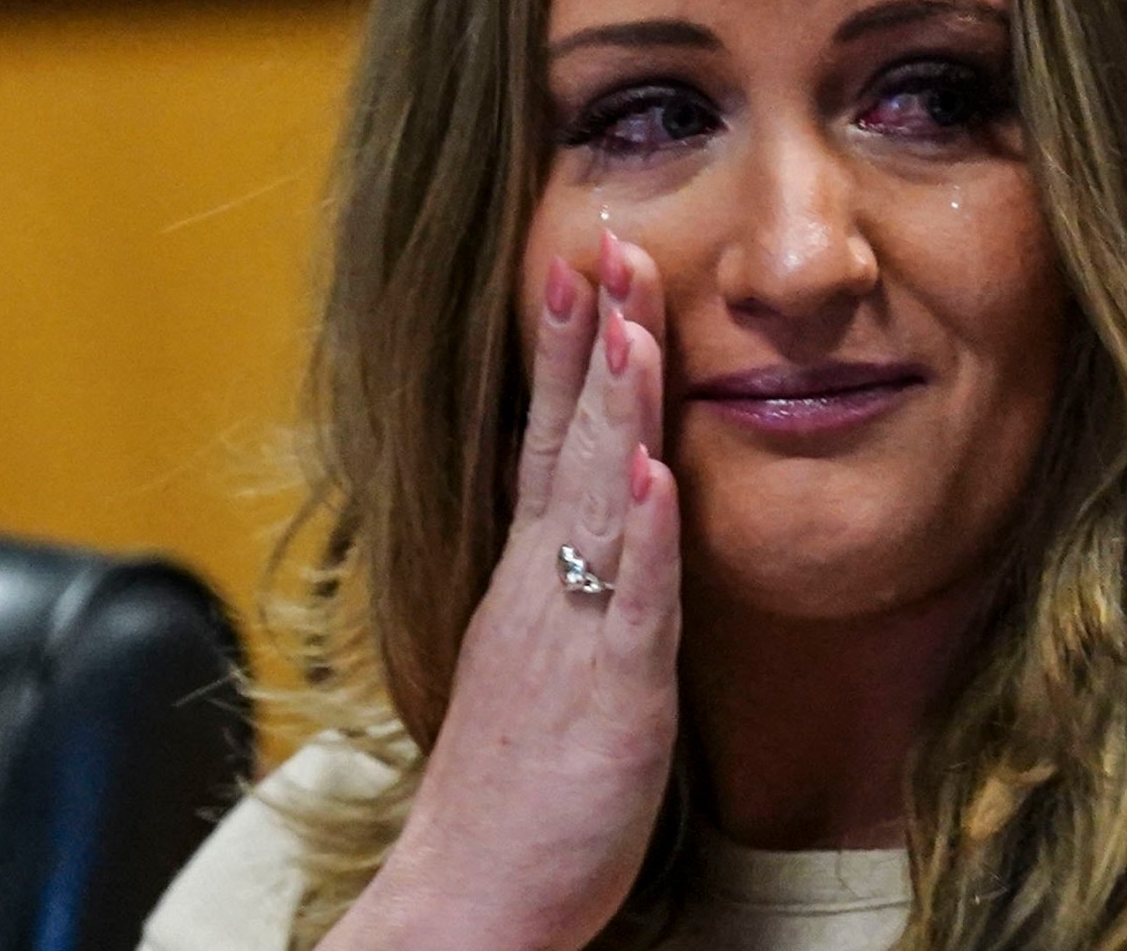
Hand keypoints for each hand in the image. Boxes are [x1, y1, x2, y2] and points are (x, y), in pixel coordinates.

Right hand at [324, 233, 679, 950]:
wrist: (470, 896)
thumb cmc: (518, 784)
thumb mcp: (551, 655)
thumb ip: (577, 580)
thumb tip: (616, 504)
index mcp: (532, 576)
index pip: (549, 436)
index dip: (568, 350)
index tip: (586, 264)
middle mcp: (544, 587)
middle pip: (570, 440)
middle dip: (593, 339)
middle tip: (611, 241)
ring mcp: (575, 635)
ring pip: (597, 501)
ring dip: (615, 411)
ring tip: (633, 325)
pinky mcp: (612, 696)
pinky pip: (630, 606)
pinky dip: (642, 540)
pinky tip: (656, 479)